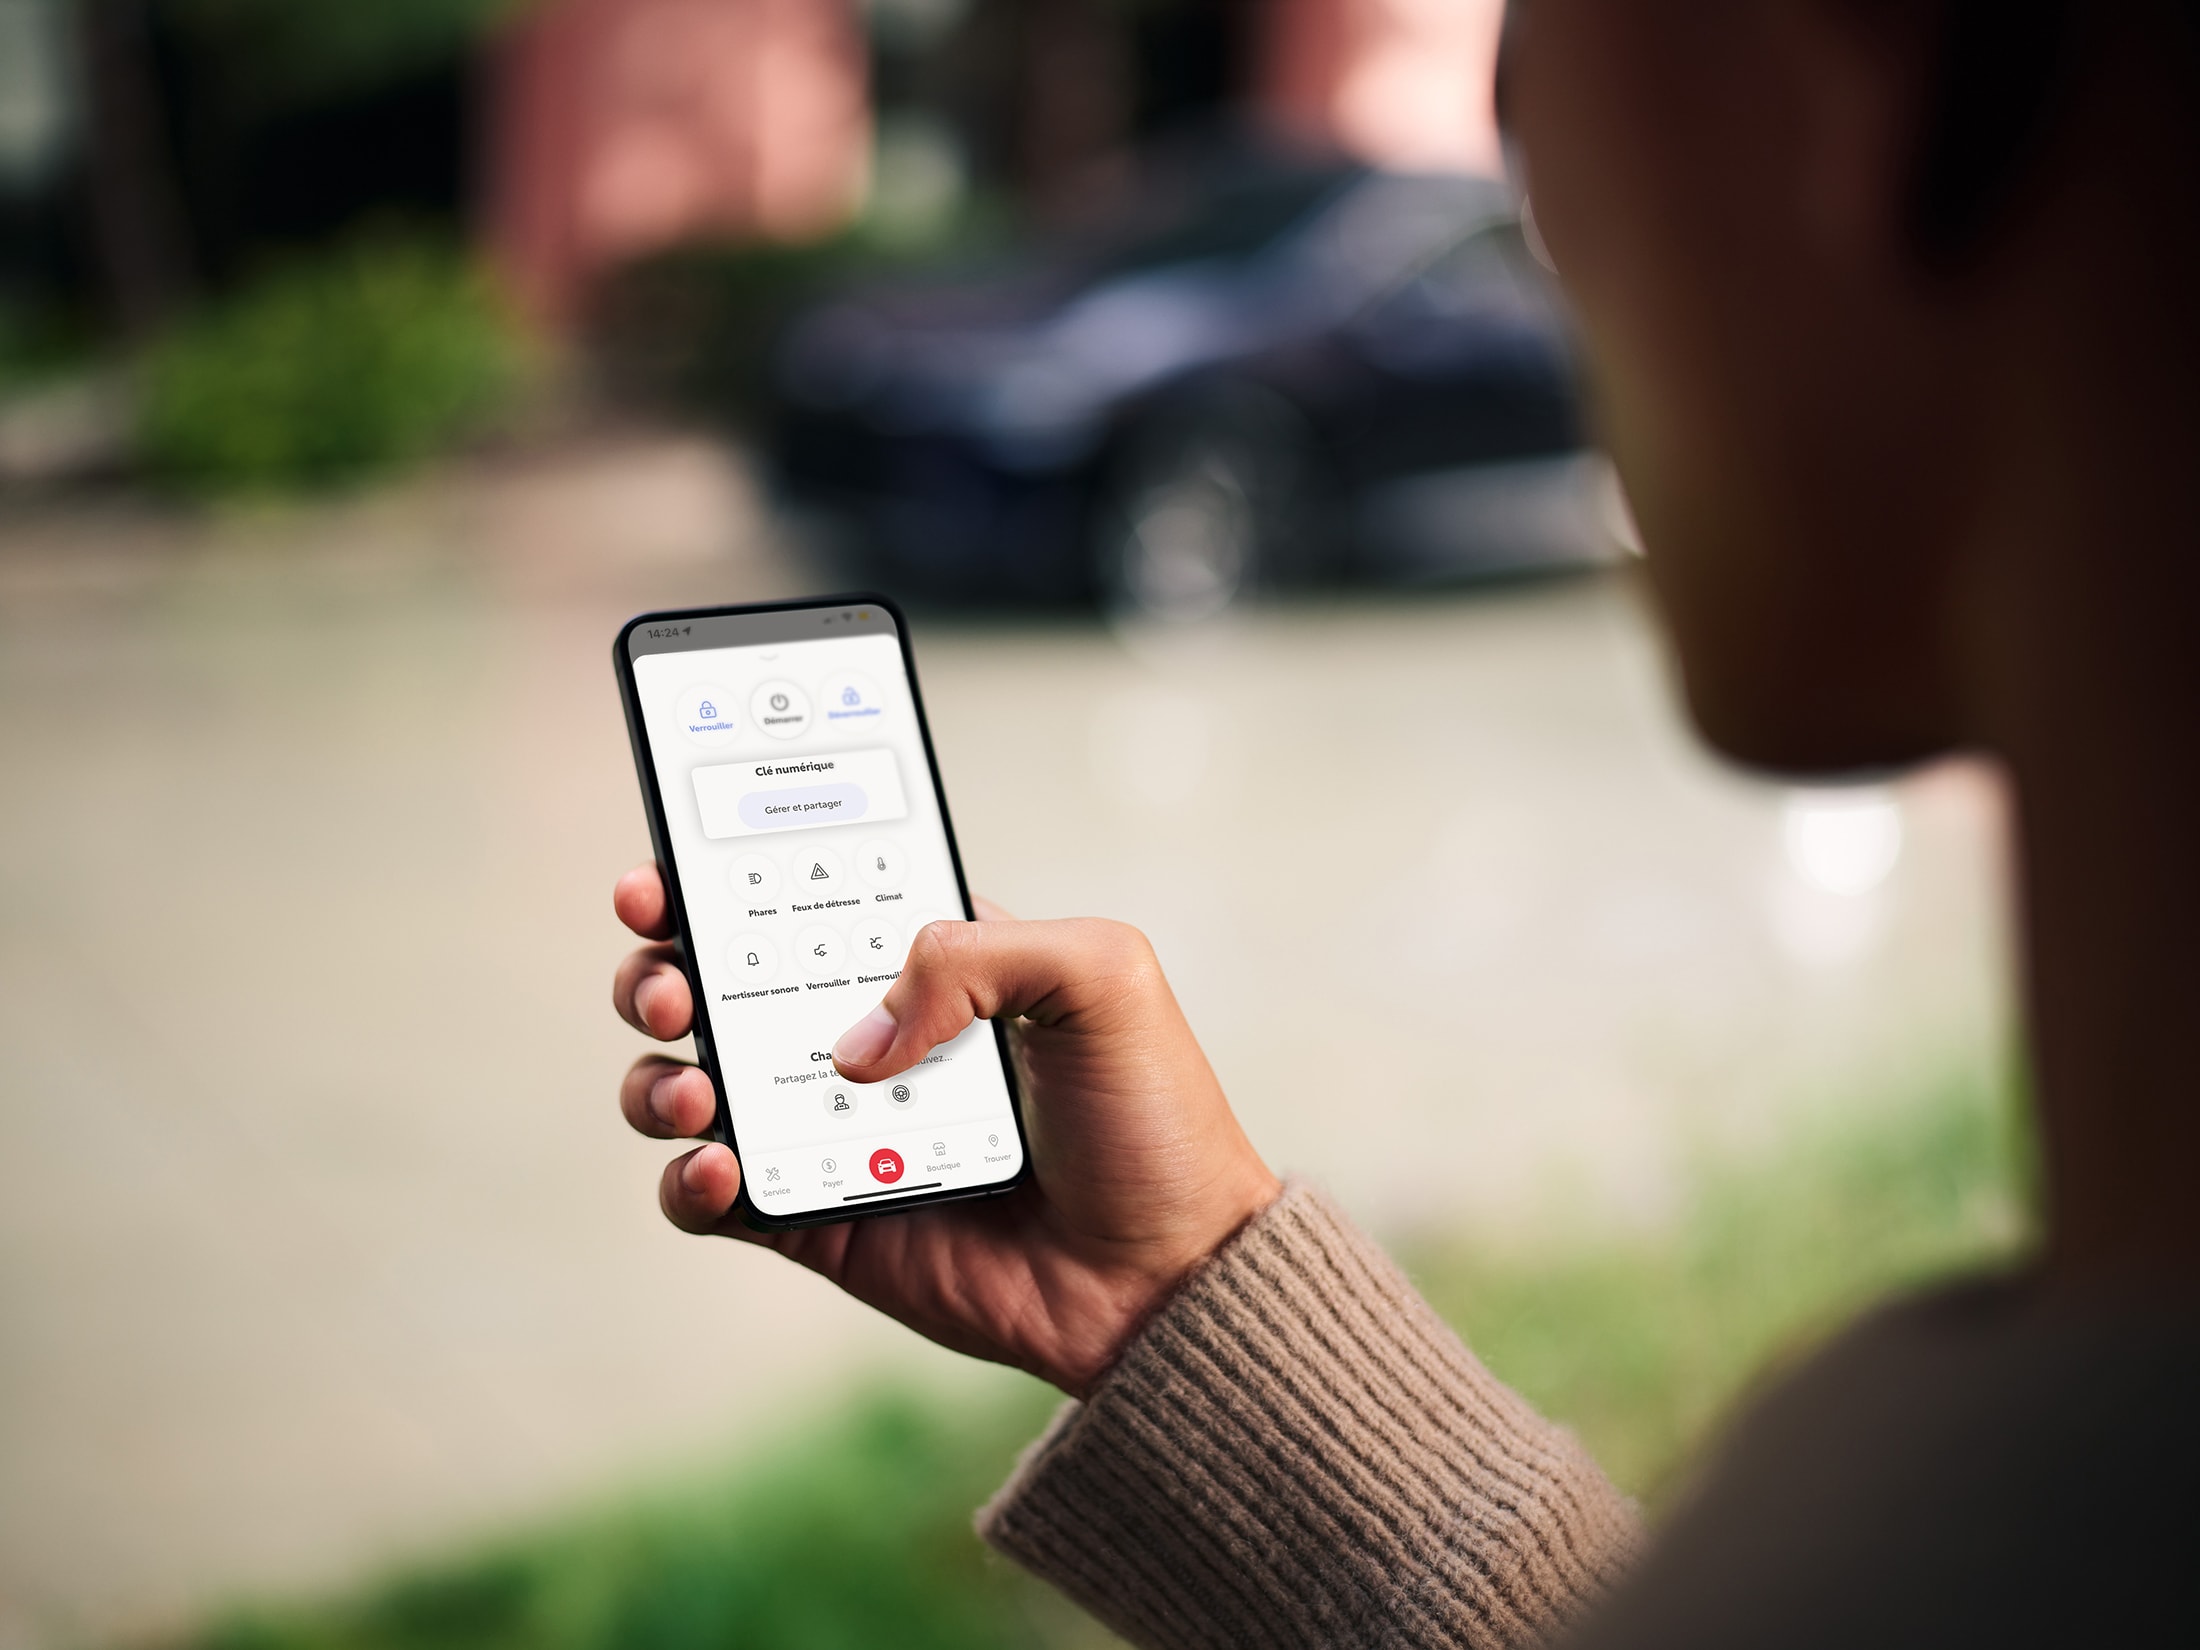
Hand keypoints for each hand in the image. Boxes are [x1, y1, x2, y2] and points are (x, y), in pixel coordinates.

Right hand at [611, 865, 1280, 1396]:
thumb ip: (974, 952)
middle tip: (669, 980)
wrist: (1168, 1273)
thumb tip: (857, 1039)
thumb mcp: (1099, 976)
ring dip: (659, 1073)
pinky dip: (691, 1180)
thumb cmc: (1151, 1116)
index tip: (668, 871)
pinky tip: (721, 1165)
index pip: (799, 901)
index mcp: (927, 962)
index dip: (719, 878)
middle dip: (662, 967)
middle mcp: (867, 1038)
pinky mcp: (822, 1222)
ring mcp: (836, 1131)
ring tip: (697, 1082)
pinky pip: (718, 1199)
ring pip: (694, 1084)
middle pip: (718, 983)